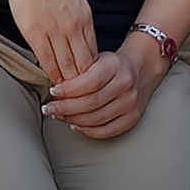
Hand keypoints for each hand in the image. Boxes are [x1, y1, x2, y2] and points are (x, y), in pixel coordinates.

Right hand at [4, 0, 98, 86]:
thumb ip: (80, 19)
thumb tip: (82, 39)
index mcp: (85, 16)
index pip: (94, 53)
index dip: (93, 72)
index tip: (91, 83)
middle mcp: (73, 26)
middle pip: (83, 63)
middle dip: (84, 82)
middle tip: (83, 97)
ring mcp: (54, 30)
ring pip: (66, 65)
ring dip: (68, 82)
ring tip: (68, 95)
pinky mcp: (34, 32)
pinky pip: (46, 60)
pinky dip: (51, 73)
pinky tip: (52, 82)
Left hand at [43, 44, 161, 139]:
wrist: (140, 69)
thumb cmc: (112, 65)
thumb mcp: (97, 58)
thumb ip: (79, 70)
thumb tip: (54, 86)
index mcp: (115, 65)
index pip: (89, 82)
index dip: (68, 90)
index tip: (53, 92)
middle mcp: (126, 84)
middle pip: (91, 103)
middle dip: (65, 108)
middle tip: (50, 109)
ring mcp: (131, 103)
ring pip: (97, 119)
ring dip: (73, 120)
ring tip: (59, 116)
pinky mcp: (132, 118)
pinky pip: (106, 131)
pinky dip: (87, 131)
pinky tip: (75, 124)